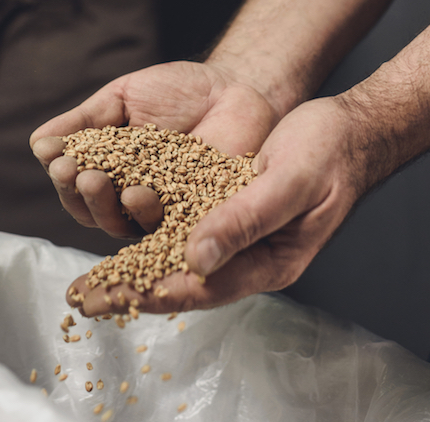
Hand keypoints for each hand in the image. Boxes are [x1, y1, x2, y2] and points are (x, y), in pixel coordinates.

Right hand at [30, 59, 277, 238]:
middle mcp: (131, 199)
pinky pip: (169, 228)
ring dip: (108, 207)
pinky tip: (137, 194)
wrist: (234, 87)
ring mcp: (164, 213)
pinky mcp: (198, 220)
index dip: (65, 178)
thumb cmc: (178, 91)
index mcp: (110, 172)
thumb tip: (38, 143)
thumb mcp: (122, 98)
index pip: (76, 186)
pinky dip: (148, 215)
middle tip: (78, 173)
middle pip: (95, 213)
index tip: (57, 161)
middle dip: (81, 194)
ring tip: (103, 181)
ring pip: (125, 226)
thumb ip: (85, 121)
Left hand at [62, 96, 363, 315]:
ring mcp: (238, 234)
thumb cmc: (328, 153)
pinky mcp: (227, 208)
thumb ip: (246, 219)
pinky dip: (148, 228)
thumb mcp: (289, 181)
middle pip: (182, 280)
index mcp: (271, 260)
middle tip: (82, 299)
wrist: (347, 130)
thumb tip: (196, 259)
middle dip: (131, 289)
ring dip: (132, 264)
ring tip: (88, 276)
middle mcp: (249, 255)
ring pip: (176, 256)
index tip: (115, 297)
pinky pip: (182, 226)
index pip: (206, 287)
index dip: (158, 292)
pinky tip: (118, 225)